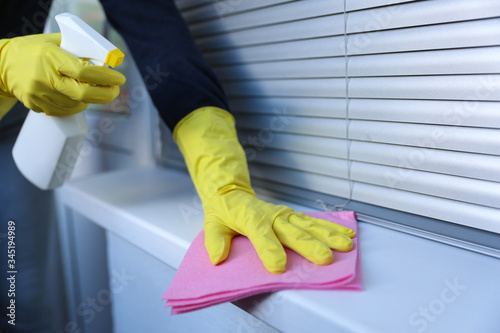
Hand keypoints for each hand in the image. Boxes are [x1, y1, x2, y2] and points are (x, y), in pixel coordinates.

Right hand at [0, 33, 124, 115]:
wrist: (2, 64)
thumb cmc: (33, 50)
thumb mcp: (55, 41)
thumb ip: (79, 50)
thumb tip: (106, 61)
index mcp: (51, 57)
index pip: (84, 72)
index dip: (106, 78)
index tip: (119, 79)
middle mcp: (45, 77)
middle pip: (83, 95)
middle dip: (105, 94)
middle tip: (114, 90)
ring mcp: (39, 94)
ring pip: (76, 105)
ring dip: (90, 100)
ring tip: (91, 90)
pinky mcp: (36, 105)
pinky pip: (64, 111)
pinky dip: (75, 105)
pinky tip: (76, 97)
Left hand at [203, 190, 354, 273]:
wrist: (233, 193)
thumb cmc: (224, 212)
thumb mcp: (213, 225)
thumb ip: (215, 241)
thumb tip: (217, 257)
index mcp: (252, 218)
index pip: (261, 235)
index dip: (270, 250)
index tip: (278, 267)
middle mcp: (272, 216)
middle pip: (292, 232)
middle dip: (309, 246)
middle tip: (324, 258)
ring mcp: (285, 215)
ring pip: (309, 226)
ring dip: (328, 236)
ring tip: (346, 245)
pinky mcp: (293, 216)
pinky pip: (313, 222)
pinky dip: (331, 228)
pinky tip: (347, 234)